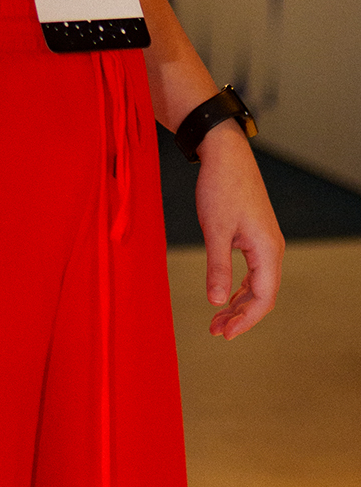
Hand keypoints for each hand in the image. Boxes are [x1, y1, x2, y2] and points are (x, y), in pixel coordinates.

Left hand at [194, 120, 284, 337]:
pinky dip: (239, 285)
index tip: (223, 333)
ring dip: (239, 302)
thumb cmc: (220, 187)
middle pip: (262, 295)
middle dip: (240, 315)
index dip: (245, 320)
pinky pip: (253, 270)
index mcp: (267, 250)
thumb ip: (217, 267)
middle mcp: (272, 248)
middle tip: (215, 330)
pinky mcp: (255, 234)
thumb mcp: (215, 230)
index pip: (263, 298)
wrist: (225, 153)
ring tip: (217, 318)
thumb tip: (217, 302)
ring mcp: (265, 241)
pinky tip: (226, 294)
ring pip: (258, 283)